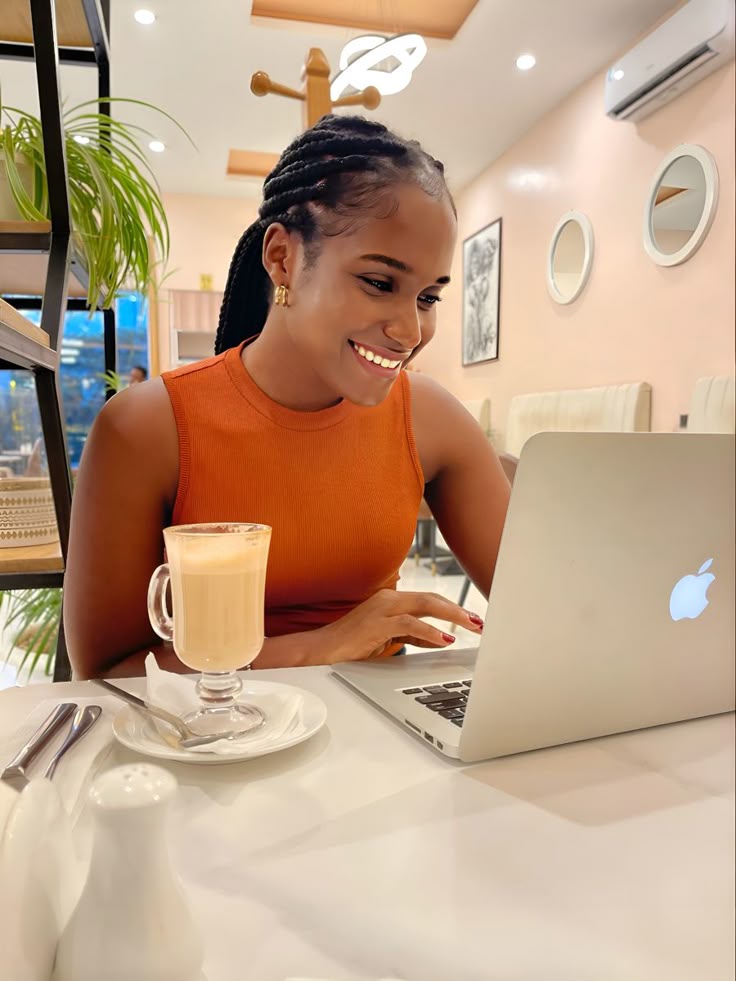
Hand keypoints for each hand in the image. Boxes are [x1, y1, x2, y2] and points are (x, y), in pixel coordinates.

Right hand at [312, 589, 483, 664]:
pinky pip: (409, 624)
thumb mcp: (390, 638)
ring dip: (452, 616)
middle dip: (459, 610)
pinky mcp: (377, 623)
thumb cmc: (353, 644)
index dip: (453, 609)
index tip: (473, 619)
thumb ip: (413, 635)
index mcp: (393, 600)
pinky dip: (430, 631)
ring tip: (470, 626)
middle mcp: (389, 599)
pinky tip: (444, 639)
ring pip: (425, 605)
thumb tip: (440, 639)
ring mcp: (383, 609)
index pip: (430, 600)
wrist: (322, 649)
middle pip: (433, 598)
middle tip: (480, 622)